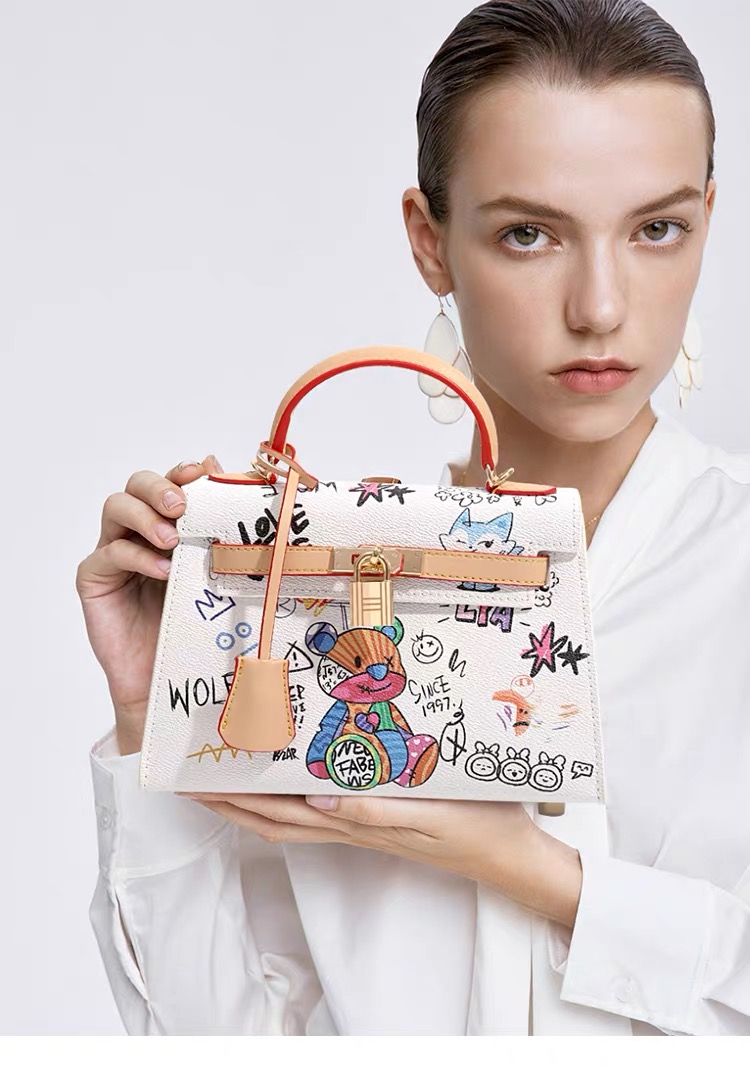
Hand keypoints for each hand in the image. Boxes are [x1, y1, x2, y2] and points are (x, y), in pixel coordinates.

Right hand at [75, 453, 222, 753]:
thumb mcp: (219, 575)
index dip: (182, 472)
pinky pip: (108, 555)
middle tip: (180, 506)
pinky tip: (162, 570)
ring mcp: (114, 554)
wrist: (174, 680)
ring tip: (171, 539)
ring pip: (116, 508)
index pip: (171, 484)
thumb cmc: (199, 627)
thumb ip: (223, 535)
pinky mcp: (95, 580)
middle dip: (159, 488)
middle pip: (137, 486)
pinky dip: (136, 556)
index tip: (201, 472)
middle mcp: (140, 533)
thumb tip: (237, 488)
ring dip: (145, 516)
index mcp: (171, 525)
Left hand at [176, 791, 581, 926]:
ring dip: (256, 801)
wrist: (512, 854)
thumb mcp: (429, 815)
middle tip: (194, 776)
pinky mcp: (382, 817)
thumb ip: (374, 811)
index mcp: (357, 825)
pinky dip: (294, 797)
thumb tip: (314, 802)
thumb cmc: (477, 827)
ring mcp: (366, 825)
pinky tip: (293, 778)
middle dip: (232, 801)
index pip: (281, 817)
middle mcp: (352, 827)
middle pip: (276, 820)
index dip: (238, 802)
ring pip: (295, 818)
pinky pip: (323, 809)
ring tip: (227, 777)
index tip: (200, 780)